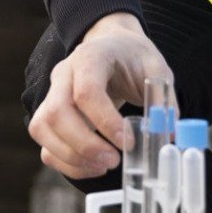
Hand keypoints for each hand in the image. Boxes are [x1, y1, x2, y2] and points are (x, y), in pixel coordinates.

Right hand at [28, 12, 173, 179]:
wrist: (113, 46)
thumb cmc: (133, 57)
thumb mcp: (156, 70)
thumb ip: (163, 101)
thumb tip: (168, 134)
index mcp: (91, 57)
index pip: (87, 92)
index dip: (105, 122)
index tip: (128, 142)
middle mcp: (64, 74)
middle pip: (57, 113)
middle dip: (84, 145)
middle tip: (114, 161)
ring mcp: (52, 94)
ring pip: (43, 129)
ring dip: (71, 156)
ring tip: (104, 166)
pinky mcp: (50, 115)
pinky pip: (46, 144)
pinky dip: (66, 162)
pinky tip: (93, 166)